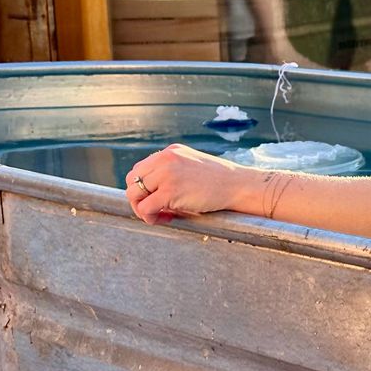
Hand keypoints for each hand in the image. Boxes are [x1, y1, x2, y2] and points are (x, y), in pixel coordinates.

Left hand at [124, 144, 274, 224]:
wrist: (238, 185)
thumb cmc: (219, 180)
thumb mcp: (191, 165)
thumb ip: (172, 171)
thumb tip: (153, 192)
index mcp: (170, 152)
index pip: (141, 169)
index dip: (144, 187)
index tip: (156, 198)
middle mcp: (165, 159)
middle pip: (132, 180)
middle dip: (139, 198)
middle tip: (155, 210)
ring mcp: (166, 174)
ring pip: (134, 194)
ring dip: (142, 209)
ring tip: (160, 215)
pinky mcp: (170, 191)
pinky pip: (146, 207)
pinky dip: (150, 217)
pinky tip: (166, 218)